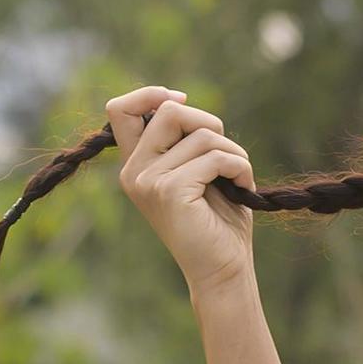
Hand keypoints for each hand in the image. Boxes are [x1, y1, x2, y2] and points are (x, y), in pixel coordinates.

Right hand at [106, 86, 256, 293]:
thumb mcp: (196, 168)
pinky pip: (214, 157)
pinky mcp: (169, 192)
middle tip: (225, 153)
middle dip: (209, 122)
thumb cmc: (217, 219)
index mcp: (136, 165)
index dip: (151, 94)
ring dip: (232, 150)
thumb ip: (183, 138)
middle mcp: (134, 172)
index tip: (182, 100)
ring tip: (237, 177)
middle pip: (169, 110)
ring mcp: (148, 182)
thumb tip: (178, 99)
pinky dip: (239, 167)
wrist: (224, 269)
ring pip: (201, 134)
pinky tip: (243, 187)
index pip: (119, 108)